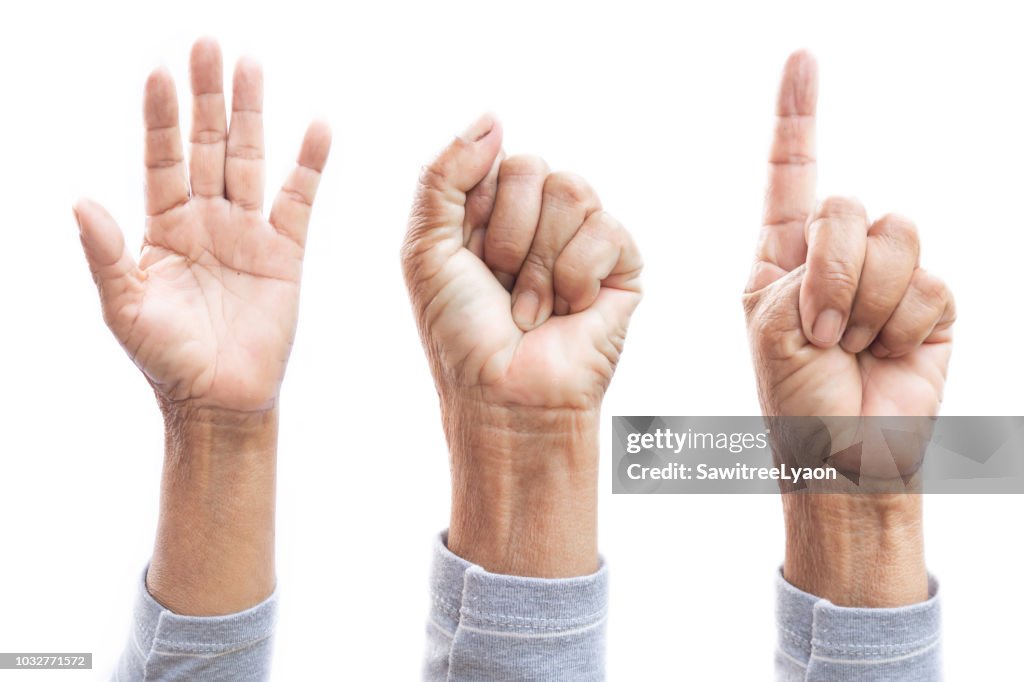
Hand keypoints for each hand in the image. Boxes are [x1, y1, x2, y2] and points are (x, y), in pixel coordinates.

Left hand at [75, 38, 330, 413]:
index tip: (159, 74)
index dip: (159, 119)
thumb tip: (80, 202)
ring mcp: (248, 233)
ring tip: (250, 65)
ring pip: (251, 160)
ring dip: (252, 114)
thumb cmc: (166, 359)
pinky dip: (309, 164)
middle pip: (208, 145)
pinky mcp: (286, 252)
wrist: (220, 401)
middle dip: (207, 97)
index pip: (161, 159)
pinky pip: (299, 200)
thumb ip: (106, 255)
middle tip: (208, 44)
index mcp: (164, 228)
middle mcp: (206, 221)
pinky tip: (316, 128)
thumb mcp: (124, 308)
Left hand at [402, 115, 641, 575]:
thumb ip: (444, 174)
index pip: (492, 158)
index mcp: (491, 210)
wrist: (505, 396)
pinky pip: (607, 228)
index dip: (477, 209)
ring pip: (572, 190)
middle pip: (532, 167)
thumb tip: (493, 116)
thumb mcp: (425, 247)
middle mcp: (538, 218)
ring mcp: (581, 238)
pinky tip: (571, 311)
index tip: (469, 258)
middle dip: (507, 235)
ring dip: (540, 262)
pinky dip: (577, 276)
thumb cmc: (460, 332)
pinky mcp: (622, 263)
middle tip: (501, 287)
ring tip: (532, 309)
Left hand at [745, 51, 950, 605]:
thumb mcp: (769, 323)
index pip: (792, 173)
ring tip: (852, 346)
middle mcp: (837, 256)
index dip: (798, 116)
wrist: (843, 452)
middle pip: (847, 206)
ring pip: (895, 236)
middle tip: (821, 331)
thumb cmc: (792, 395)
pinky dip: (902, 325)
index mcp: (784, 255)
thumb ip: (806, 263)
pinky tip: (888, 355)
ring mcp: (888, 277)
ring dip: (867, 301)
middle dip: (831, 273)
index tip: (802, 57)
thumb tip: (860, 233)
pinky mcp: (933, 304)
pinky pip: (929, 282)